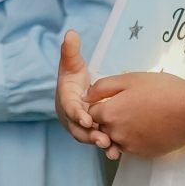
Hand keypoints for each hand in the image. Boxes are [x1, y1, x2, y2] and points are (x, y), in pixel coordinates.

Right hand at [56, 30, 112, 149]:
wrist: (77, 92)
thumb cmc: (74, 77)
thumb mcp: (72, 63)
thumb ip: (71, 51)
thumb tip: (70, 33)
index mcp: (65, 101)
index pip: (69, 108)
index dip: (77, 113)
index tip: (87, 118)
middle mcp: (71, 117)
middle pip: (78, 129)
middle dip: (90, 134)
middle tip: (103, 139)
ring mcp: (81, 128)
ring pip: (89, 138)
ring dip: (100, 143)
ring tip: (112, 148)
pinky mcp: (92, 133)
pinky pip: (99, 141)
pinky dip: (108, 147)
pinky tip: (119, 152)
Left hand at [86, 70, 184, 159]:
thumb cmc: (163, 90)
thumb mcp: (130, 79)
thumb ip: (103, 87)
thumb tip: (86, 95)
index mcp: (109, 113)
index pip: (91, 113)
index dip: (101, 104)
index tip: (115, 99)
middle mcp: (115, 133)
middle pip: (102, 128)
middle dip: (110, 119)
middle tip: (131, 107)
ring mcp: (129, 146)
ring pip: (116, 139)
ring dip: (122, 130)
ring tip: (141, 116)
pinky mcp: (143, 154)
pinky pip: (131, 148)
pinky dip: (135, 139)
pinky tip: (149, 126)